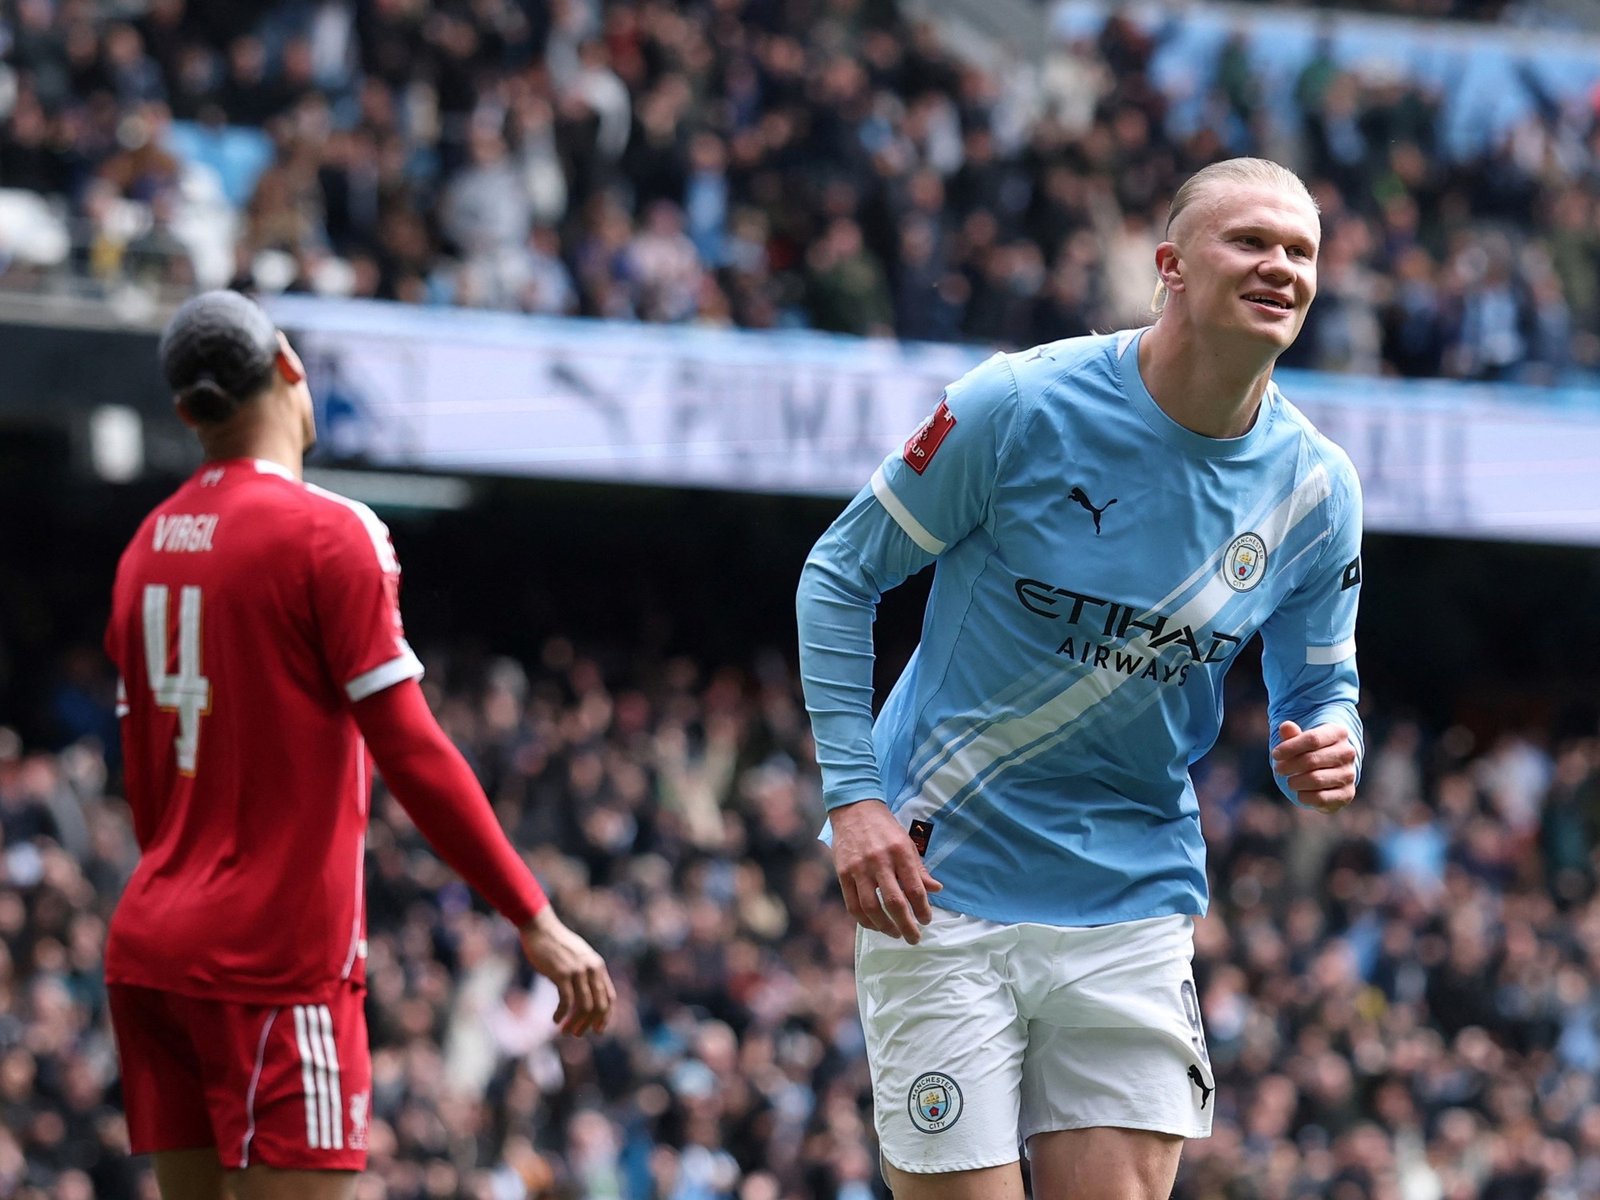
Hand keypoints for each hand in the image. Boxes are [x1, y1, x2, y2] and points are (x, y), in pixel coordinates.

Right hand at [519, 907, 615, 1035]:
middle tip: (577, 1033)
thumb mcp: (579, 957)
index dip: (606, 1016)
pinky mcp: (562, 974)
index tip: (597, 1029)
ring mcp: (578, 971)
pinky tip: (555, 1019)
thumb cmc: (557, 944)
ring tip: (565, 1031)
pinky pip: (566, 1001)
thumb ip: (586, 973)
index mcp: (598, 966)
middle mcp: (592, 969)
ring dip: (575, 1023)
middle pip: (599, 1005)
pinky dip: (561, 1014)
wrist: (541, 928)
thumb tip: (586, 996)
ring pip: (584, 1007)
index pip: (610, 997)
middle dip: (589, 1023)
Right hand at [829, 799, 942, 942]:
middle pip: (895, 903)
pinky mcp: (843, 873)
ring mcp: (859, 868)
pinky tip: (875, 925)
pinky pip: (853, 905)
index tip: (926, 920)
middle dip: (907, 925)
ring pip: (872, 908)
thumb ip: (919, 869)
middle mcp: (880, 861)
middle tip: (914, 938)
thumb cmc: (885, 827)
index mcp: (900, 852)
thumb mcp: (907, 842)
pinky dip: (865, 920)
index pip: (915, 889)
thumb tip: (937, 890)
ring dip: (886, 927)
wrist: (854, 809)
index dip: (923, 910)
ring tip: (895, 933)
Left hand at [1272, 721, 1356, 813]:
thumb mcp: (1299, 740)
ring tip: (1290, 781)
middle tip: (1278, 769)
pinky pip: (1321, 798)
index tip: (1275, 754)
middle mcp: (1348, 752)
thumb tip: (1286, 726)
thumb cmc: (1308, 751)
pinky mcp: (1347, 793)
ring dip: (1295, 782)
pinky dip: (1304, 797)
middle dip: (1289, 766)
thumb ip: (1292, 734)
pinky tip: (1300, 792)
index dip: (1290, 747)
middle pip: (1312, 760)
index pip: (1313, 739)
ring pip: (1315, 780)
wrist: (1327, 773)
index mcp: (1338, 732)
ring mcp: (1349, 774)